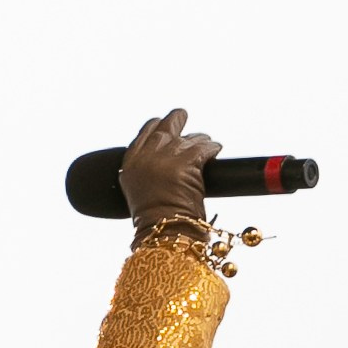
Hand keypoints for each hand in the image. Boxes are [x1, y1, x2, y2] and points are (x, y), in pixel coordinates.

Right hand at [120, 107, 220, 230]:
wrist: (163, 231)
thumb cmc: (154, 221)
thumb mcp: (138, 190)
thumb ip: (147, 169)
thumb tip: (165, 158)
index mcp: (131, 163)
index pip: (145, 132)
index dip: (157, 126)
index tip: (164, 125)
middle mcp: (147, 155)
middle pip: (165, 126)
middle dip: (176, 119)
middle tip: (183, 116)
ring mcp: (167, 155)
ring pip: (189, 137)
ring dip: (200, 141)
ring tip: (207, 145)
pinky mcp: (187, 160)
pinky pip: (205, 147)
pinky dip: (212, 148)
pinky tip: (216, 151)